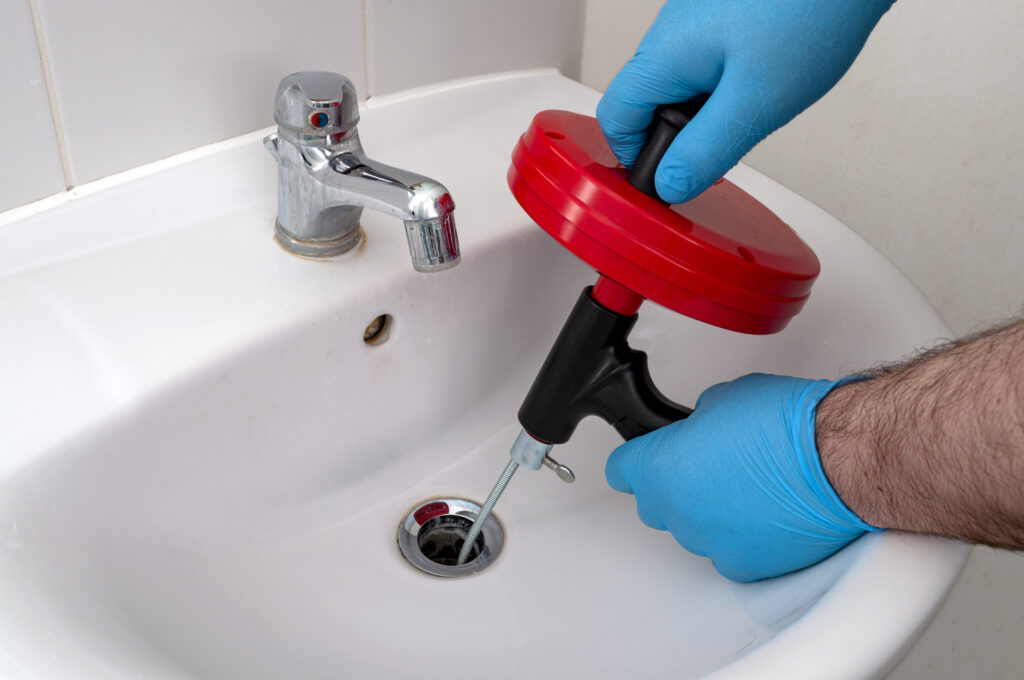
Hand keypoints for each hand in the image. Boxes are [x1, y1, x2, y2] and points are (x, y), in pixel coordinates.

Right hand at [596, 0, 894, 202]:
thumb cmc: (814, 11)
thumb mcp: (756, 103)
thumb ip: (705, 150)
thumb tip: (671, 185)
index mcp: (664, 52)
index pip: (615, 119)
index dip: (636, 158)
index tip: (669, 180)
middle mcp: (670, 29)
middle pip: (645, 103)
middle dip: (679, 137)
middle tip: (724, 148)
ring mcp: (696, 17)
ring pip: (680, 85)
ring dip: (707, 112)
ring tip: (754, 109)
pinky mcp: (725, 13)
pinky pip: (708, 62)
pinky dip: (728, 85)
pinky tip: (765, 83)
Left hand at [605, 373, 878, 581]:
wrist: (838, 462)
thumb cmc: (788, 425)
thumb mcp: (725, 397)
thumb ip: (697, 420)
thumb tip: (700, 428)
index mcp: (661, 467)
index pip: (621, 470)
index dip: (634, 460)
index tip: (642, 458)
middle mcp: (677, 510)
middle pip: (656, 503)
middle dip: (673, 485)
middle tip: (707, 465)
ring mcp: (708, 542)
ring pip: (693, 528)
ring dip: (709, 511)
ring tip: (747, 487)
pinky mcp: (743, 566)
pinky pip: (728, 551)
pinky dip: (741, 536)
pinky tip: (765, 513)